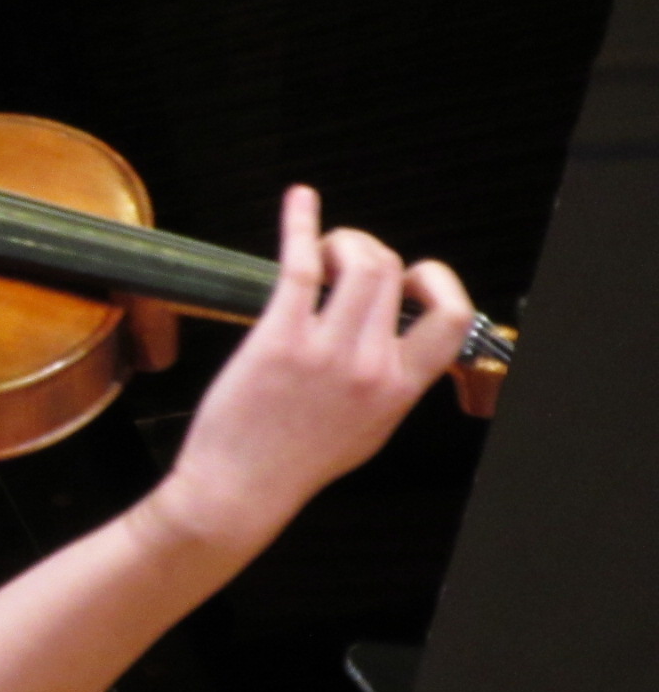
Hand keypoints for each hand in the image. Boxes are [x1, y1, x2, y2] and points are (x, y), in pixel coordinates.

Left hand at [149, 185, 474, 552]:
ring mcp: (326, 351)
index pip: (454, 317)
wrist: (238, 491)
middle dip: (369, 251)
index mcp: (400, 389)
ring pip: (360, 261)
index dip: (438, 281)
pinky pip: (299, 264)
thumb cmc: (294, 461)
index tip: (412, 275)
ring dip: (341, 241)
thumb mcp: (367, 430)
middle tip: (339, 260)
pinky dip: (300, 222)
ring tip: (319, 253)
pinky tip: (299, 201)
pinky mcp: (278, 339)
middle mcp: (371, 366)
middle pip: (394, 272)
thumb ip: (391, 385)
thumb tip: (401, 347)